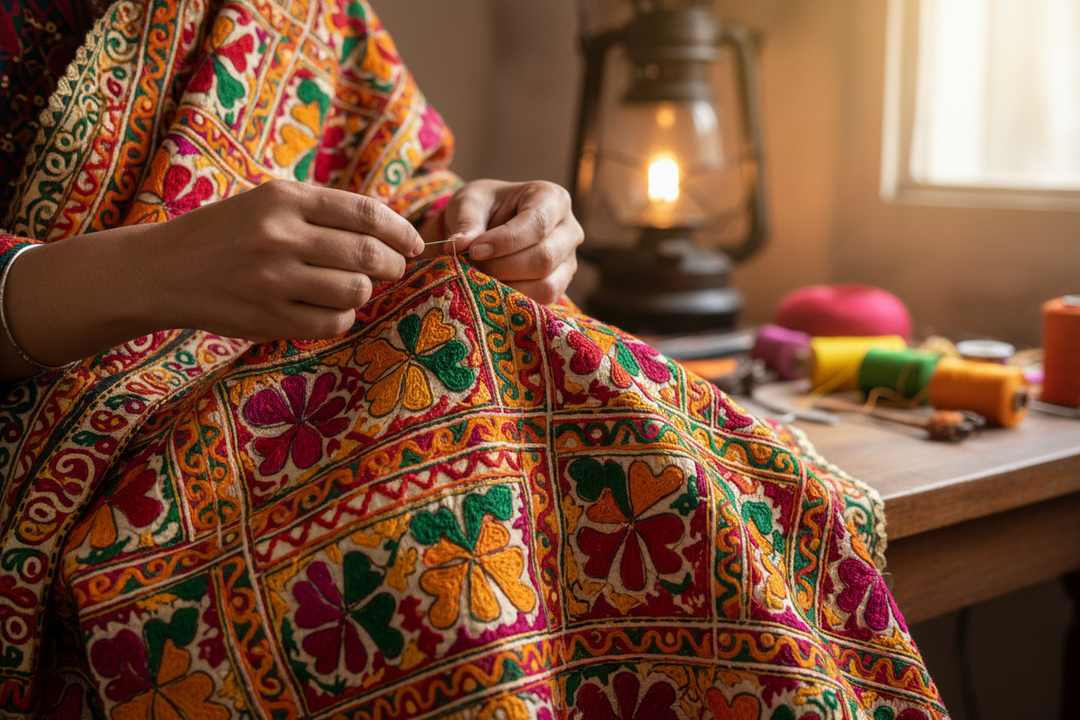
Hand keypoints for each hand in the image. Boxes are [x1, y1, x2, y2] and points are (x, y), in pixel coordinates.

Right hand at [146, 180, 424, 341]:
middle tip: (394, 269)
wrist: (164, 269)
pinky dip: (342, 318)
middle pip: (369, 255)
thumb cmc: (229, 233)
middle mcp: (279, 236)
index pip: (366, 213)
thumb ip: (325, 212)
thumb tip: (393, 232)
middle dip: (394, 265)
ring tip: (353, 287)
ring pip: (356, 290)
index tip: (415, 243)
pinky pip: (332, 323)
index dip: (401, 231)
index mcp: (284, 198)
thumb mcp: (269, 202)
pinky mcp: (268, 318)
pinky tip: (330, 309)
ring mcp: (272, 280)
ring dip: (364, 291)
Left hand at [436, 179, 582, 304]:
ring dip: (507, 287)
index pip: (537, 224)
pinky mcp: (560, 284)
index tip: (474, 250)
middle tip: (471, 267)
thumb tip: (458, 246)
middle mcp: (569, 230)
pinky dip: (514, 300)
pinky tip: (492, 289)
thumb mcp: (469, 203)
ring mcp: (568, 260)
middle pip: (544, 258)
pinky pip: (542, 300)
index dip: (505, 242)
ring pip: (546, 285)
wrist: (489, 224)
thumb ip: (466, 222)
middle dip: (502, 267)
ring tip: (480, 278)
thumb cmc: (484, 208)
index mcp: (552, 199)